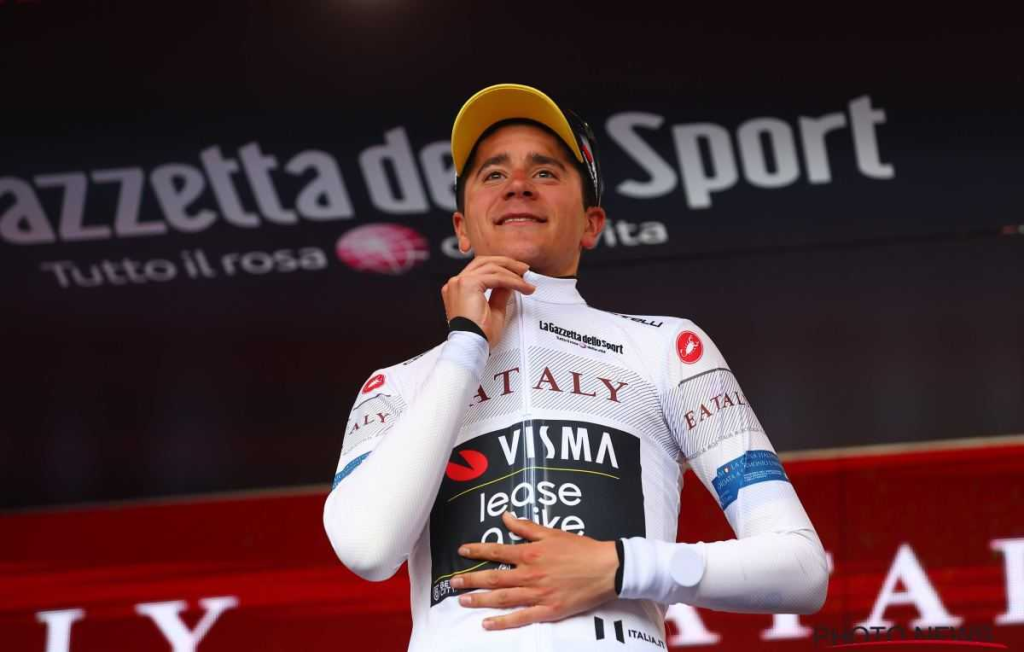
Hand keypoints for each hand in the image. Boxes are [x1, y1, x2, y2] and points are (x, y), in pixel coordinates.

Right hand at [441, 256, 534, 346]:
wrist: (471, 345)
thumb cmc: (478, 336)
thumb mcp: (494, 311)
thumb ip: (499, 294)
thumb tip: (508, 284)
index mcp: (458, 288)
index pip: (480, 269)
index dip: (499, 268)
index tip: (516, 273)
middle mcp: (456, 282)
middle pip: (485, 262)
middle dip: (507, 264)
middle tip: (524, 269)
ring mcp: (460, 282)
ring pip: (492, 267)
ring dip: (512, 272)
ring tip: (526, 280)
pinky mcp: (468, 284)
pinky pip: (497, 277)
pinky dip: (513, 281)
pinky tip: (523, 287)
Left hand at [450, 511, 618, 629]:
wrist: (607, 568)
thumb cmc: (581, 549)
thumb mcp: (552, 532)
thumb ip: (526, 527)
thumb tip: (505, 517)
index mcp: (531, 553)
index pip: (497, 551)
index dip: (477, 551)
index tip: (462, 551)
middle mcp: (530, 574)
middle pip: (494, 577)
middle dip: (471, 579)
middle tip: (453, 583)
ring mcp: (538, 594)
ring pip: (503, 598)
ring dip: (480, 600)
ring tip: (463, 601)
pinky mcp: (548, 610)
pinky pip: (521, 617)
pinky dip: (503, 622)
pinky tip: (487, 623)